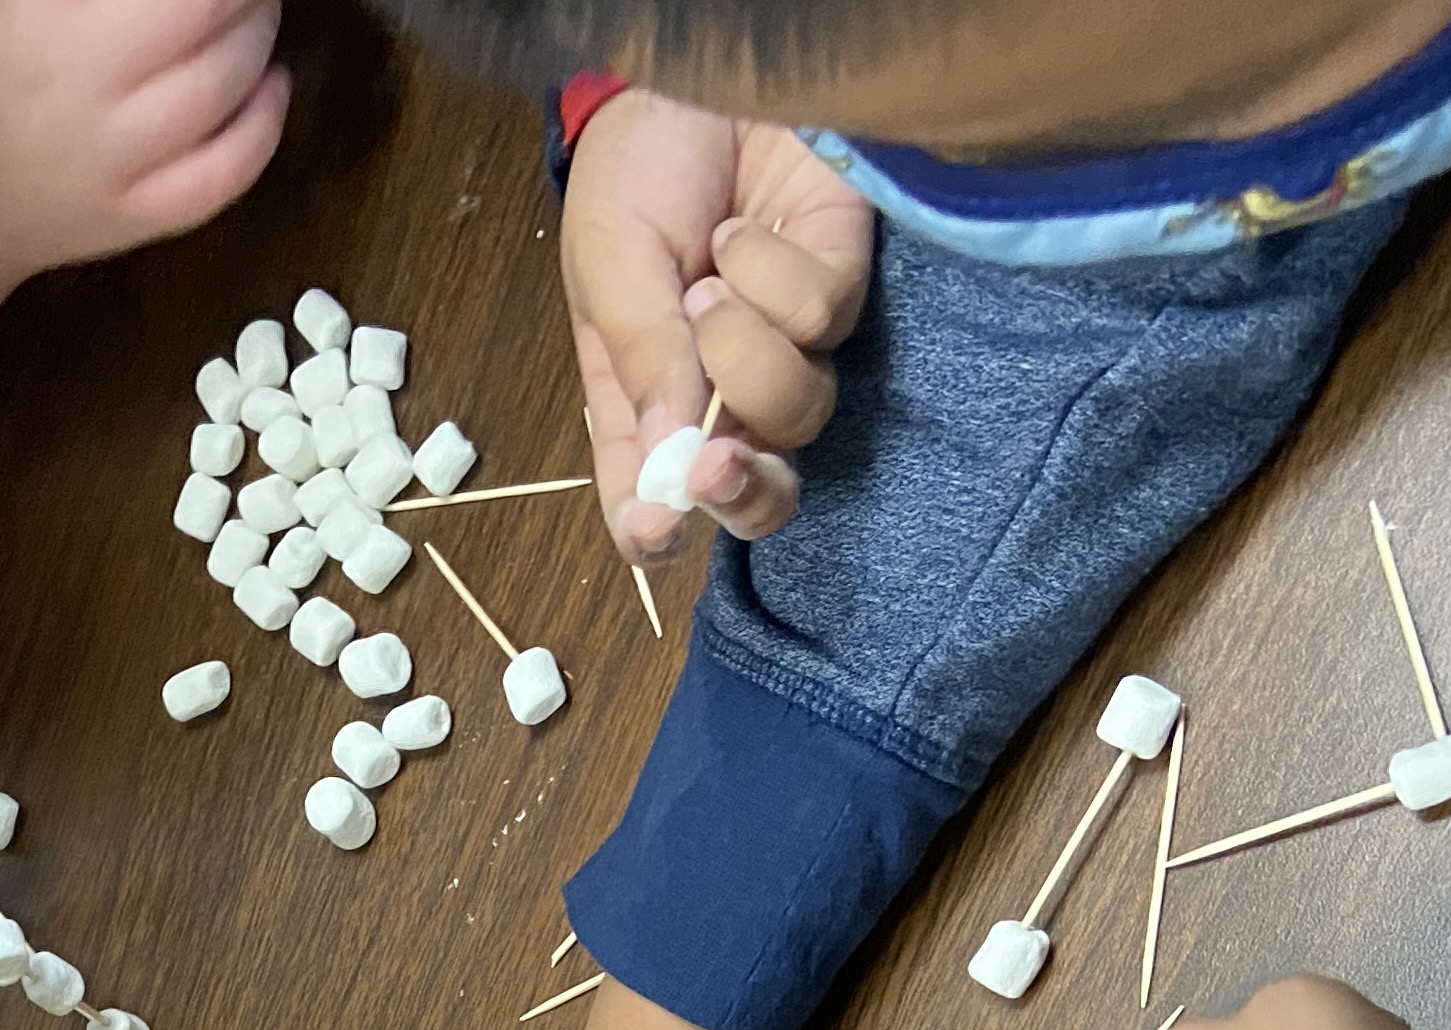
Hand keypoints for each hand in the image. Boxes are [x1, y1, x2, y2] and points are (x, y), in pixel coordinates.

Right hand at [0, 0, 285, 279]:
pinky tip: (271, 80)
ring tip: (248, 8)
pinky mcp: (128, 221)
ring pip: (226, 82)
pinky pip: (227, 173)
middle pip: (207, 7)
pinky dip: (266, 121)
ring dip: (258, 28)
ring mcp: (105, 161)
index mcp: (33, 9)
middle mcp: (72, 83)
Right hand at [565, 89, 870, 562]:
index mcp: (646, 404)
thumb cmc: (636, 172)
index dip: (659, 533)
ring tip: (706, 283)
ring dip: (744, 351)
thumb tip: (672, 457)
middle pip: (759, 494)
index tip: (657, 530)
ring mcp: (791, 348)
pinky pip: (824, 320)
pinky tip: (743, 232)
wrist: (695, 74)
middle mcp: (724, 395)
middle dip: (742, 491)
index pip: (655, 503)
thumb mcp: (608, 263)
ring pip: (798, 411)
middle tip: (715, 461)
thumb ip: (641, 361)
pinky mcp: (841, 291)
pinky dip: (773, 274)